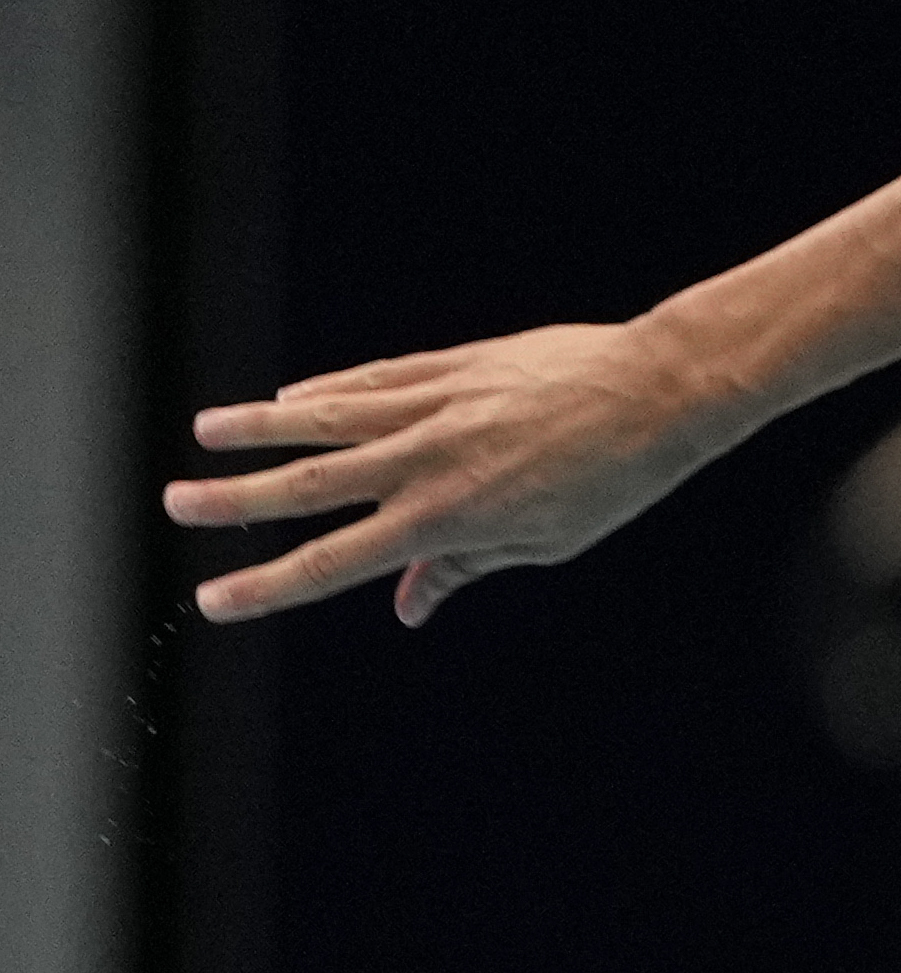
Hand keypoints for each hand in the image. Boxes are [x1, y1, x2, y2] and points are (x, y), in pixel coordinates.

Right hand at [167, 320, 727, 625]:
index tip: (215, 599)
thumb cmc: (610, 479)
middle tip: (175, 505)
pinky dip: (328, 391)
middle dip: (236, 501)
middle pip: (309, 486)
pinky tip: (292, 398)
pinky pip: (372, 381)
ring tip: (205, 433)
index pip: (336, 561)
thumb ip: (465, 567)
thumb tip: (409, 607)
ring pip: (324, 417)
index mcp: (446, 519)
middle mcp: (423, 462)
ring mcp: (430, 407)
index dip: (269, 584)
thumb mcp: (544, 542)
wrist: (653, 391)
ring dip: (259, 426)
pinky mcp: (448, 366)